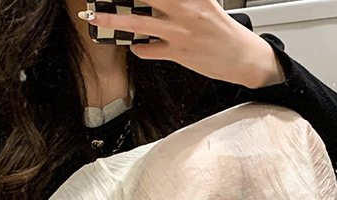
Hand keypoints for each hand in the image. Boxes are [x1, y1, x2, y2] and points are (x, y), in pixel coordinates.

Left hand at [79, 0, 283, 87]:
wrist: (243, 56)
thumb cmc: (223, 30)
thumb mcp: (206, 3)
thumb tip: (158, 2)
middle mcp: (185, 8)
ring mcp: (179, 31)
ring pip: (138, 23)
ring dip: (112, 20)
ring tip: (93, 17)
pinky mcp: (178, 52)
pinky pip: (149, 50)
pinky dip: (139, 49)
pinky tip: (136, 46)